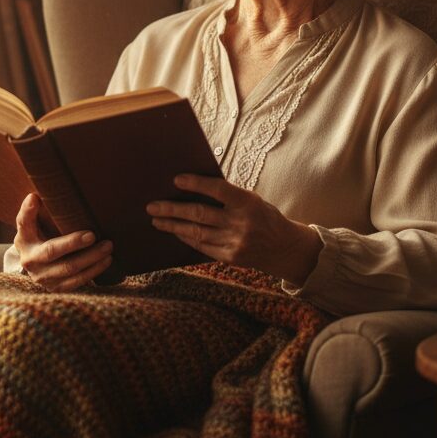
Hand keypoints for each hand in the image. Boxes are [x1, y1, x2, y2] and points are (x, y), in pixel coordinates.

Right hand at [14, 193, 113, 291]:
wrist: (36, 267)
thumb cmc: (38, 238)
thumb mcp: (31, 224)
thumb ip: (32, 211)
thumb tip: (35, 196)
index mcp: (24, 239)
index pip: (24, 223)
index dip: (29, 211)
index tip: (36, 198)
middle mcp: (30, 261)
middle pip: (52, 251)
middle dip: (74, 243)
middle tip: (93, 234)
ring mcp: (43, 278)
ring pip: (69, 269)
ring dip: (91, 258)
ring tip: (107, 246)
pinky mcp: (56, 288)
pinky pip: (77, 282)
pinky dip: (93, 271)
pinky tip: (106, 261)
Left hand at [147, 174, 322, 283]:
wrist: (285, 248)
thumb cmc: (264, 216)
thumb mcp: (252, 200)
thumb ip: (228, 196)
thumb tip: (193, 187)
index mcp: (248, 202)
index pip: (218, 190)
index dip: (197, 184)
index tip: (176, 179)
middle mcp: (241, 223)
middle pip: (200, 214)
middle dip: (172, 209)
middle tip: (152, 205)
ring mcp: (235, 242)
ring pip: (196, 232)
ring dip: (173, 225)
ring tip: (156, 219)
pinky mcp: (230, 257)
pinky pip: (201, 246)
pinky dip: (186, 237)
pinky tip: (174, 231)